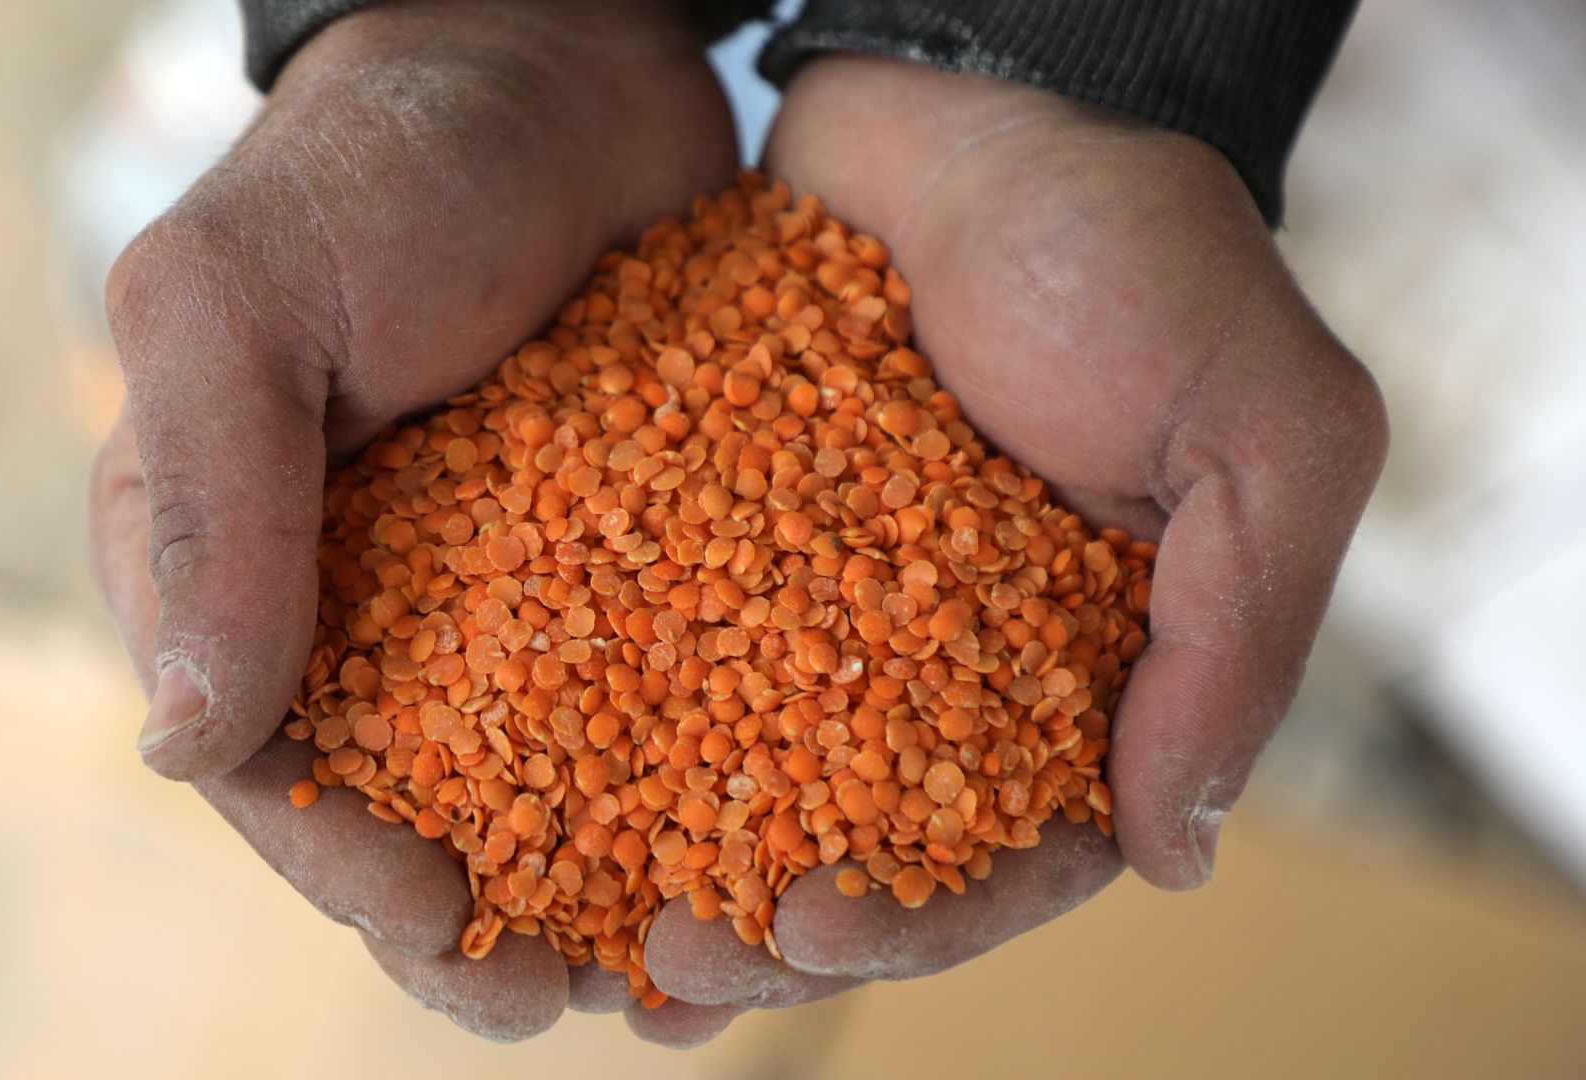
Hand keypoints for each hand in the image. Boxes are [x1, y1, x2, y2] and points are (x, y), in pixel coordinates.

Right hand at [87, 0, 740, 1042]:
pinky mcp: (623, 554)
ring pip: (531, 776)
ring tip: (671, 966)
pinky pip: (647, 690)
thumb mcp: (242, 303)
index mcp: (225, 561)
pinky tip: (754, 838)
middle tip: (563, 999)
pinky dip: (688, 774)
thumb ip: (205, 506)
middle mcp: (354, 599)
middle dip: (473, 917)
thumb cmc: (372, 167)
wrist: (557, 59)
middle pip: (400, 804)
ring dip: (586, 881)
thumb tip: (177, 747)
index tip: (438, 927)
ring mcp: (494, 588)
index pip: (261, 762)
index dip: (338, 865)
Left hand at [642, 56, 1387, 1016]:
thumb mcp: (1264, 432)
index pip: (1011, 856)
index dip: (921, 921)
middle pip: (857, 852)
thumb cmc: (1142, 256)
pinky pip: (656, 651)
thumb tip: (1175, 856)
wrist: (981, 105)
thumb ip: (1234, 642)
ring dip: (667, 868)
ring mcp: (823, 612)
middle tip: (670, 965)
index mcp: (1083, 682)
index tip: (812, 925)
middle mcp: (944, 671)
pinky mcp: (721, 537)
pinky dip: (598, 731)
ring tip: (575, 928)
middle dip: (766, 929)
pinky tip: (517, 797)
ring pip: (743, 782)